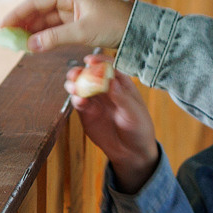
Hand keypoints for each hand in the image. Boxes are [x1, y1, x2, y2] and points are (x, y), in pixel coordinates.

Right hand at [0, 0, 133, 53]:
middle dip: (23, 24)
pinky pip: (57, 28)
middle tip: (7, 38)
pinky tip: (35, 45)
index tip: (3, 26)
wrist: (141, 31)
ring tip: (17, 44)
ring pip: (48, 21)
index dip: (18, 13)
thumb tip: (29, 45)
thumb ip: (55, 38)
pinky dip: (46, 37)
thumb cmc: (115, 25)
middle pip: (40, 10)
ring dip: (34, 32)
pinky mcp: (81, 23)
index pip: (37, 1)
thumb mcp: (83, 32)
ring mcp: (75, 11)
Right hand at [71, 72, 160, 190]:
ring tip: (73, 87)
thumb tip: (110, 81)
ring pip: (81, 86)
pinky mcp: (87, 112)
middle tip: (76, 74)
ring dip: (74, 84)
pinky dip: (76, 99)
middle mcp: (106, 89)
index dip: (99, 61)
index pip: (109, 67)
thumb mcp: (134, 113)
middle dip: (81, 71)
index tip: (90, 60)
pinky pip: (78, 102)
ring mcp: (95, 100)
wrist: (131, 152)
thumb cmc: (139, 128)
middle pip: (90, 74)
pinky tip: (79, 101)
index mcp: (121, 84)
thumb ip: (122, 98)